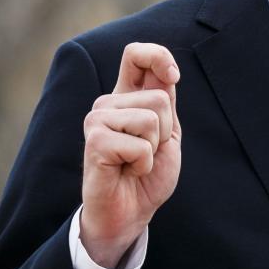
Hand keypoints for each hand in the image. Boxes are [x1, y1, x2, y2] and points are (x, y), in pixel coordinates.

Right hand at [80, 43, 181, 267]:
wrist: (130, 213)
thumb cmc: (148, 176)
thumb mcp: (166, 134)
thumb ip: (165, 102)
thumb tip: (167, 74)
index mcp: (126, 96)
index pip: (135, 55)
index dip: (158, 56)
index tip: (172, 77)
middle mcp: (108, 102)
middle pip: (160, 97)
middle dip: (166, 131)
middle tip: (147, 152)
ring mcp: (98, 119)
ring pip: (151, 119)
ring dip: (154, 149)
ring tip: (136, 162)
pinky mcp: (95, 141)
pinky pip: (140, 146)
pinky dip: (144, 164)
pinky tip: (128, 171)